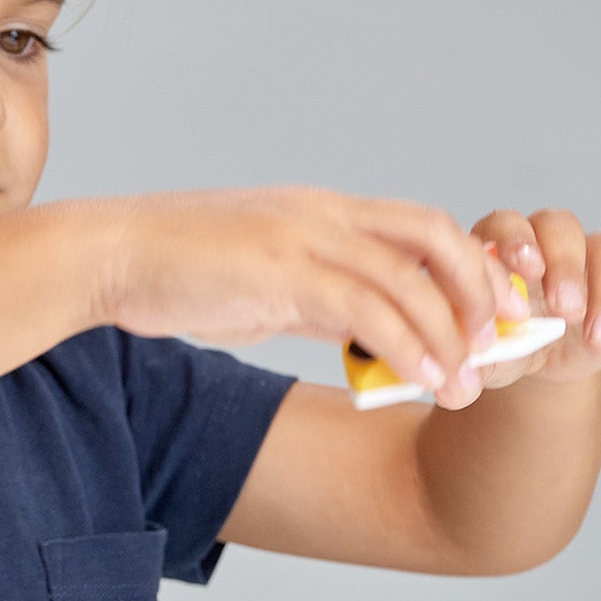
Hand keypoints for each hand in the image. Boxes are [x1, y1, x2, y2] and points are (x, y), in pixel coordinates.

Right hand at [92, 187, 522, 393]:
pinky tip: (421, 379)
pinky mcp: (281, 273)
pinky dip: (406, 346)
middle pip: (435, 237)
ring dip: (449, 337)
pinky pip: (366, 310)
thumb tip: (356, 331)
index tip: (482, 321)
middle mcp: (323, 215)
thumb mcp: (260, 281)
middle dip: (478, 293)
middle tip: (491, 347)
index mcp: (320, 212)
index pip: (418, 227)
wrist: (110, 255)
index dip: (463, 270)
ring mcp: (303, 239)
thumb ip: (312, 298)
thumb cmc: (174, 270)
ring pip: (410, 279)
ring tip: (464, 387)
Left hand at [458, 208, 600, 404]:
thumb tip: (457, 353)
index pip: (506, 222)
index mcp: (502, 245)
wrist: (537, 367)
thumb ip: (468, 345)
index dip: (516, 240)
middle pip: (562, 227)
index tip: (525, 270)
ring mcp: (596, 263)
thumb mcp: (481, 349)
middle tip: (563, 309)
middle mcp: (551, 243)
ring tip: (597, 337)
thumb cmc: (501, 344)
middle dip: (565, 265)